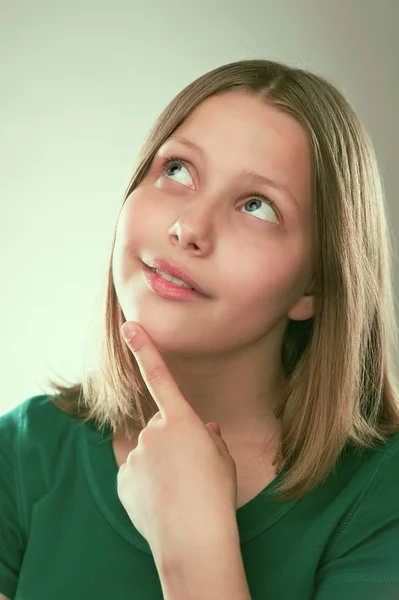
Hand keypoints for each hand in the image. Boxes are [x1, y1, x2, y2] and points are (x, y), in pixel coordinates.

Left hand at [117, 321, 237, 557]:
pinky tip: (162, 502)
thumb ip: (210, 438)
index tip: (130, 327)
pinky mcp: (122, 479)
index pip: (160, 377)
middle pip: (161, 428)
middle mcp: (153, 432)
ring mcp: (134, 456)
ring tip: (178, 491)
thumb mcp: (222, 460)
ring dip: (160, 464)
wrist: (194, 540)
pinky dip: (147, 483)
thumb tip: (205, 430)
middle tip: (190, 471)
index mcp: (181, 421)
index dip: (145, 350)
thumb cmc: (216, 495)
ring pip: (148, 452)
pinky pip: (136, 473)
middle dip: (173, 442)